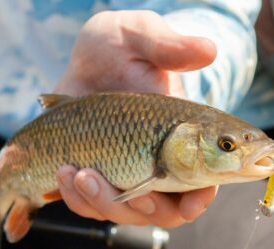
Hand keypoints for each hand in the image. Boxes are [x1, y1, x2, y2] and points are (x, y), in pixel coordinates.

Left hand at [54, 10, 217, 227]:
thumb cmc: (119, 46)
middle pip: (166, 207)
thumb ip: (170, 47)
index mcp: (182, 134)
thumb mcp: (140, 36)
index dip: (203, 195)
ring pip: (129, 211)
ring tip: (78, 173)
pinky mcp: (101, 175)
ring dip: (105, 202)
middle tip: (129, 187)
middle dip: (147, 206)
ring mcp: (130, 170)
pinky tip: (65, 173)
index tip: (193, 202)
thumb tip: (208, 50)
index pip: (205, 175)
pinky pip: (94, 204)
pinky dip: (80, 199)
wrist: (85, 62)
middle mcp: (159, 159)